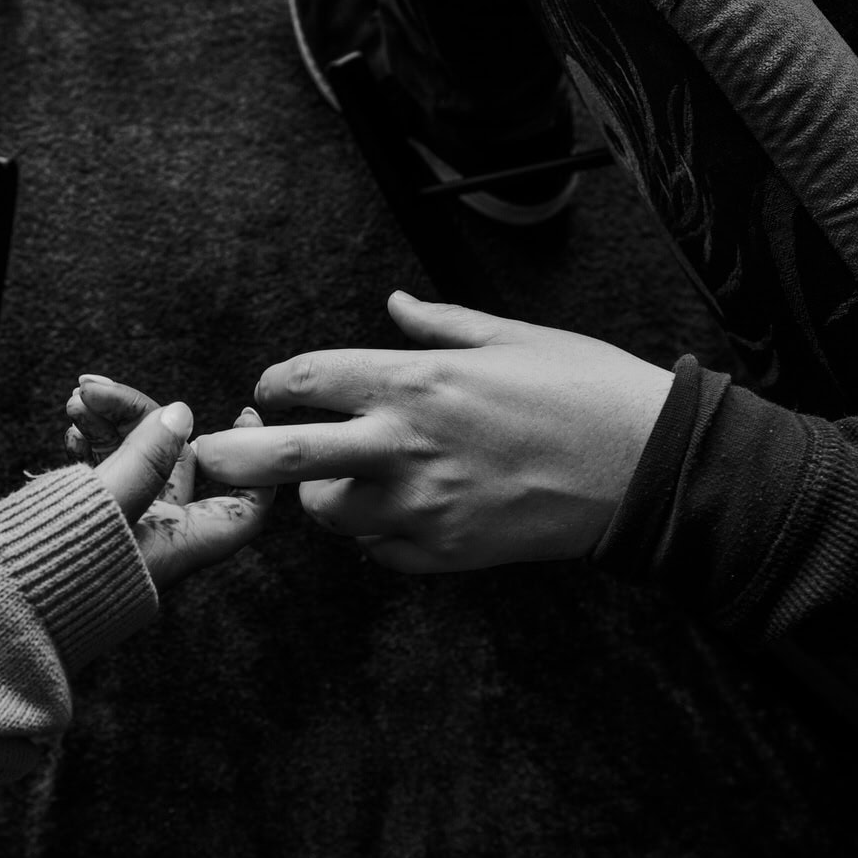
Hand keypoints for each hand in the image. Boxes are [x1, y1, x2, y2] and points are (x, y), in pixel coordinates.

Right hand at [66, 376, 274, 589]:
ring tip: (75, 402)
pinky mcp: (92, 524)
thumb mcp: (104, 506)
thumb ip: (144, 458)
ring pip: (137, 462)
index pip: (244, 509)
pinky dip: (92, 445)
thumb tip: (182, 416)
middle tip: (96, 391)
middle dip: (144, 420)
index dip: (253, 466)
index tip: (243, 419)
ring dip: (109, 424)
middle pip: (179, 466)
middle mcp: (158, 540)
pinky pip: (106, 474)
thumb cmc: (48, 573)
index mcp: (177, 547)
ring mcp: (124, 531)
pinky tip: (71, 428)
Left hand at [192, 291, 673, 571]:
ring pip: (328, 514)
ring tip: (351, 478)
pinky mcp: (443, 552)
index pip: (307, 378)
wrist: (646, 469)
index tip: (271, 388)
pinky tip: (402, 511)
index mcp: (416, 381)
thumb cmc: (584, 390)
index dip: (276, 381)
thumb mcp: (512, 336)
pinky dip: (375, 534)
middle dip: (233, 457)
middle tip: (211, 456)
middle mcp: (404, 446)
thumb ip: (439, 325)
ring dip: (323, 496)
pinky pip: (378, 551)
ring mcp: (420, 507)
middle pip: (282, 458)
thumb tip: (393, 305)